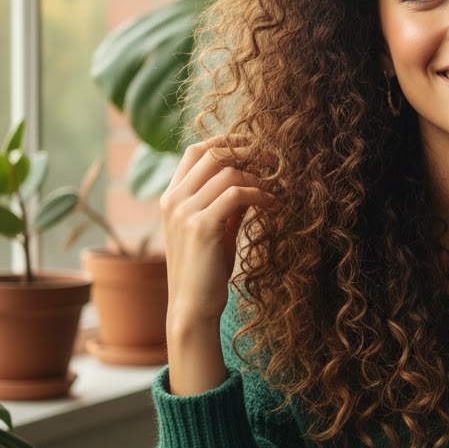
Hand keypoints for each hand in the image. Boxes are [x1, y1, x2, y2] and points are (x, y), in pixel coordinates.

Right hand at [160, 136, 275, 327]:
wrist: (192, 305)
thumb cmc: (206, 269)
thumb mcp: (215, 229)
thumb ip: (226, 203)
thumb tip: (252, 180)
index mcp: (171, 197)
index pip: (195, 150)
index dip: (226, 142)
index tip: (255, 146)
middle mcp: (173, 199)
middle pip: (213, 154)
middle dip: (248, 151)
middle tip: (275, 160)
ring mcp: (184, 211)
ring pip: (228, 172)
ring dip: (259, 176)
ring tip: (277, 188)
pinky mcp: (201, 226)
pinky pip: (237, 194)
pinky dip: (260, 194)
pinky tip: (273, 204)